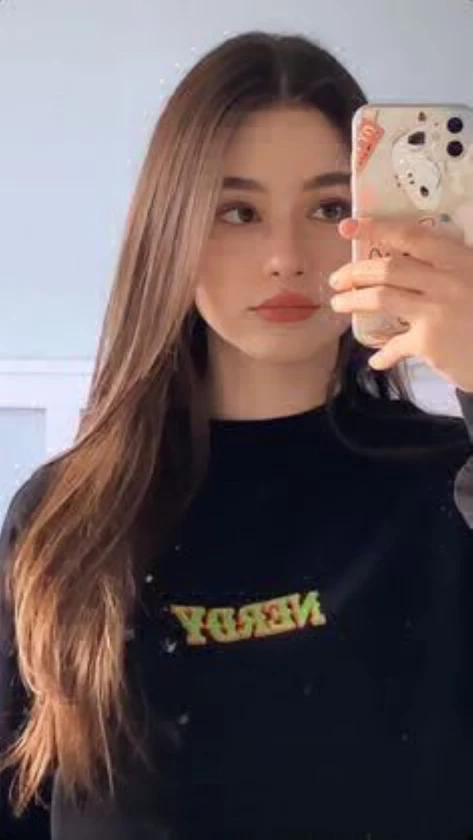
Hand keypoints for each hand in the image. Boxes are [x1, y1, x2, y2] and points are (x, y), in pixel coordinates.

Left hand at [329, 217, 472, 392]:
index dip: (376, 228)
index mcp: (460, 259)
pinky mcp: (430, 342)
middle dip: (355, 272)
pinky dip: (384, 354)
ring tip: (338, 304)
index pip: (412, 235)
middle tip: (337, 279)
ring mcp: (437, 311)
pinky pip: (396, 345)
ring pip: (382, 298)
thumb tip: (410, 267)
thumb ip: (448, 270)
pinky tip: (376, 361)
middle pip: (389, 268)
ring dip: (353, 300)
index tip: (348, 227)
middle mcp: (447, 280)